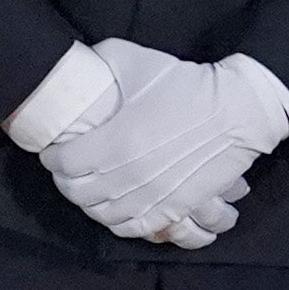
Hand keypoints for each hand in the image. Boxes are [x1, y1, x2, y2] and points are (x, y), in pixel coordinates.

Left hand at [47, 44, 281, 245]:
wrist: (236, 111)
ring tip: (90, 190)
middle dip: (66, 181)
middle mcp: (126, 177)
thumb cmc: (185, 84)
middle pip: (77, 193)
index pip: (62, 163)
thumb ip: (98, 62)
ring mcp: (150, 198)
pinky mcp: (173, 210)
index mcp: (111, 144)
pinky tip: (116, 209)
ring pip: (103, 215)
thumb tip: (78, 67)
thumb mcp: (133, 60)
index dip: (52, 157)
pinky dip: (119, 223)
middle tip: (68, 170)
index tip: (53, 150)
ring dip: (90, 204)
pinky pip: (134, 229)